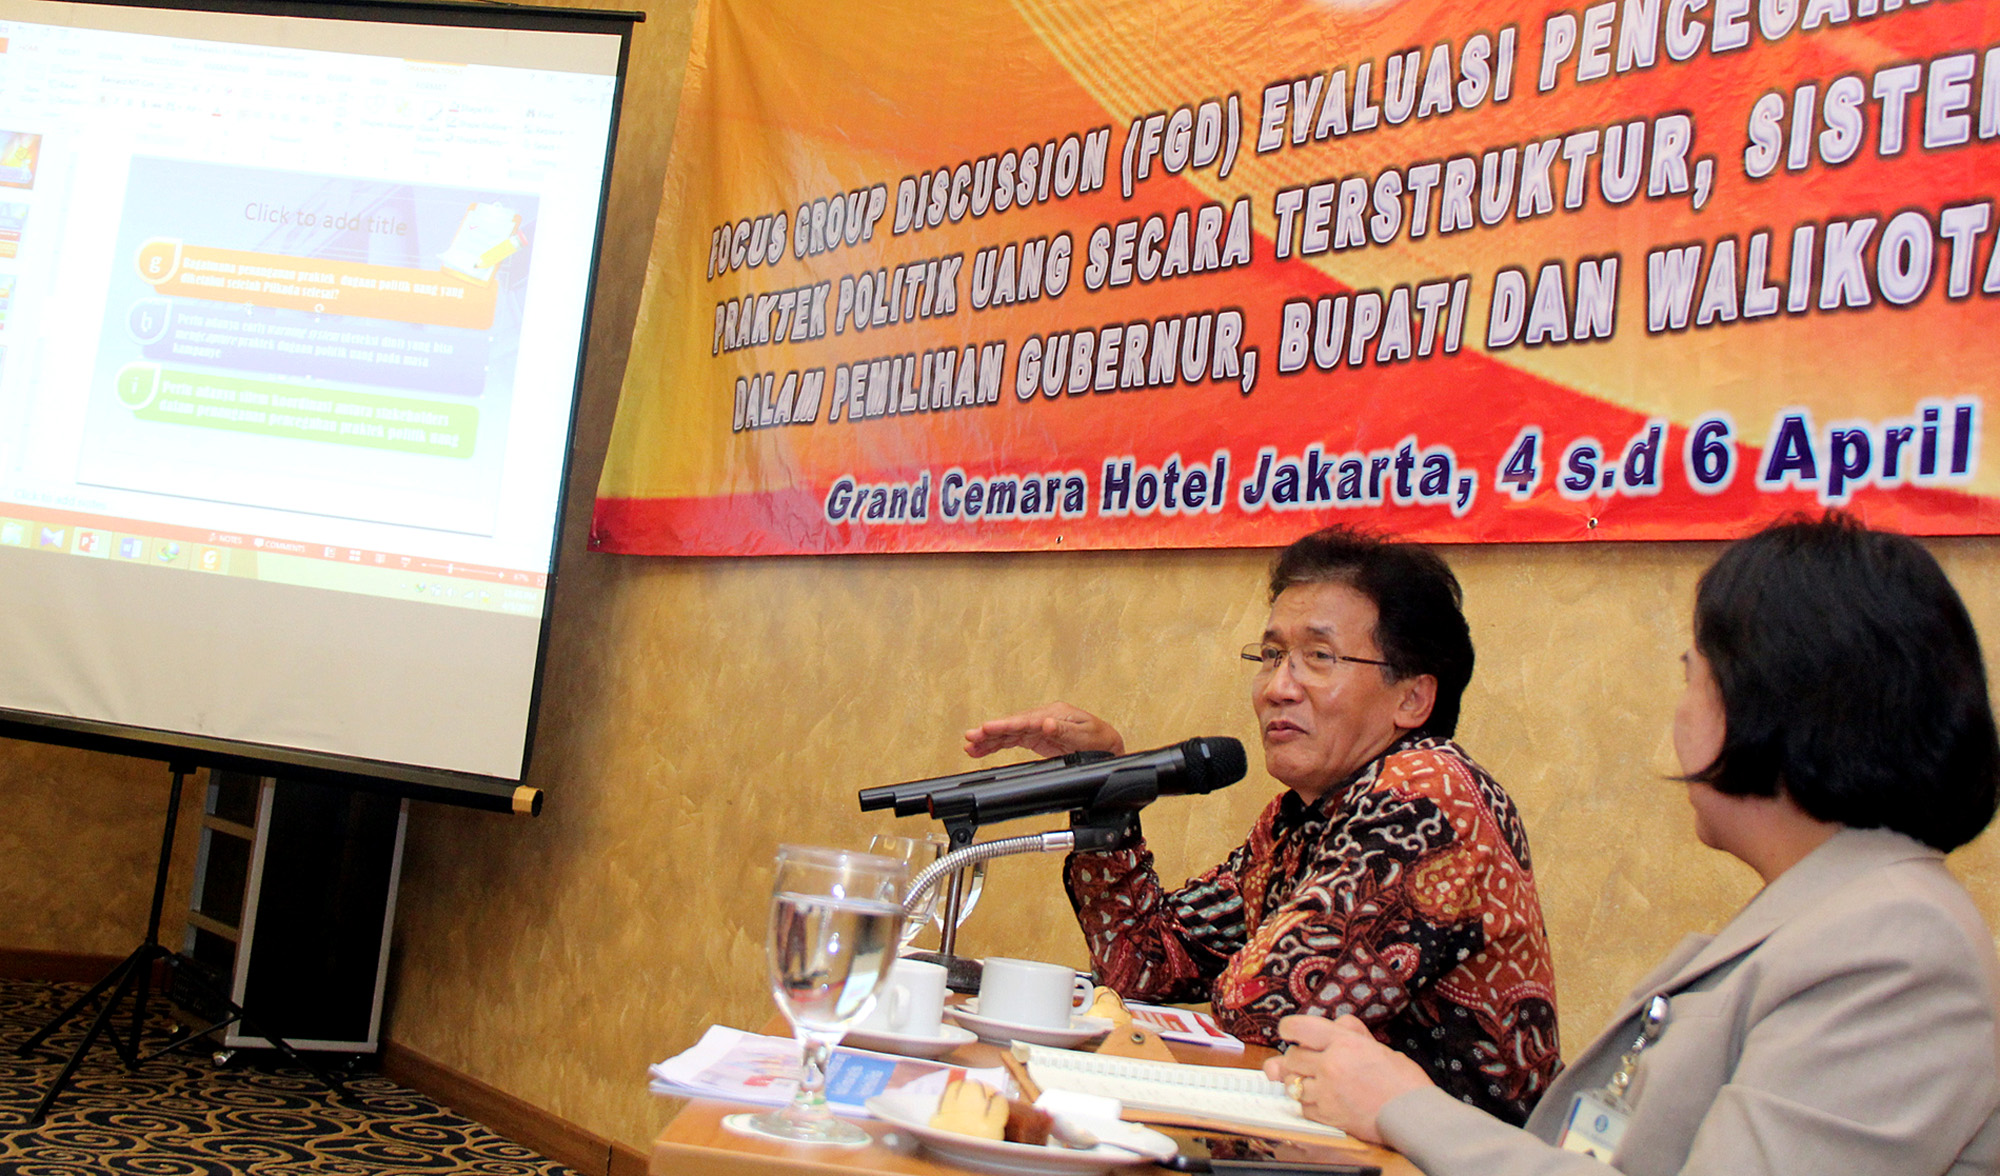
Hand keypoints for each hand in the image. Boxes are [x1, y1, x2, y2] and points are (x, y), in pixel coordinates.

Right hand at [963, 702, 1125, 758]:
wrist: (1109, 748)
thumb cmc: (1100, 741)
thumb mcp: (1085, 736)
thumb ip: (1064, 730)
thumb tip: (1045, 723)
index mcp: (1054, 713)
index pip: (1024, 720)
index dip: (1004, 725)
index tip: (987, 728)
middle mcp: (1044, 718)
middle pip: (1012, 725)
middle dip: (990, 731)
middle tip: (970, 737)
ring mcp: (1039, 727)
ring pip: (1009, 733)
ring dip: (989, 739)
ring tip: (969, 746)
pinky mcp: (1037, 738)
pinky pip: (1013, 740)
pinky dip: (997, 744)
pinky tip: (983, 749)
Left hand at [1262, 1014, 1432, 1143]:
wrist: (1414, 1117)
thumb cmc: (1403, 1082)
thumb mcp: (1380, 1047)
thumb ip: (1353, 1033)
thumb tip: (1337, 1023)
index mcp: (1345, 1043)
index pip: (1300, 1027)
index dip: (1289, 1028)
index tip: (1288, 1031)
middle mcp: (1331, 1065)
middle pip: (1292, 1056)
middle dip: (1296, 1057)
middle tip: (1308, 1060)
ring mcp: (1326, 1092)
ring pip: (1291, 1083)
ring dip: (1298, 1080)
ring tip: (1315, 1080)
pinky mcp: (1327, 1116)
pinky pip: (1302, 1106)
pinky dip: (1307, 1103)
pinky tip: (1322, 1099)